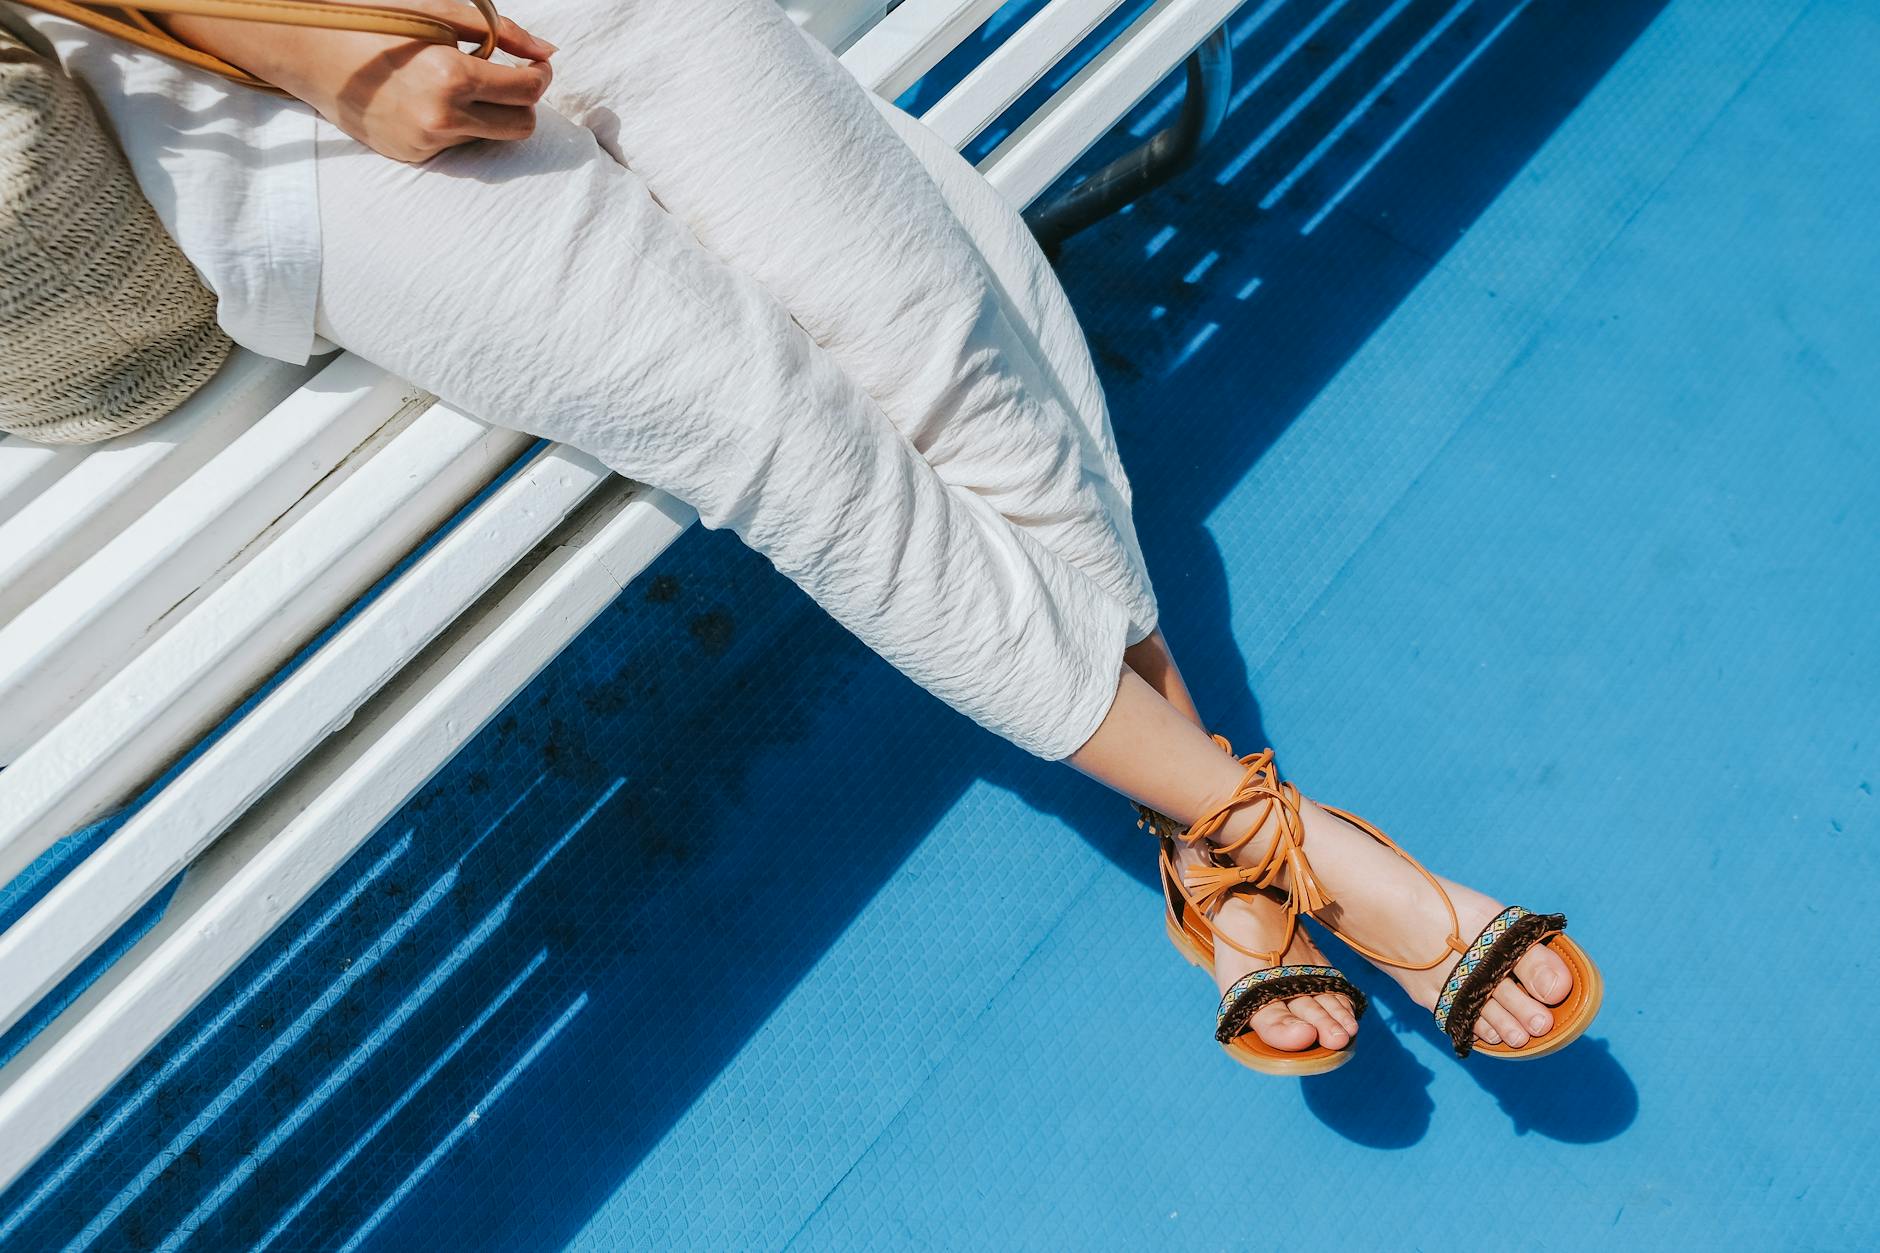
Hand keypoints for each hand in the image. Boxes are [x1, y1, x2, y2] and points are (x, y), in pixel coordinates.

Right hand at [163, 0, 557, 162]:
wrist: (311, 54)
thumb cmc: (376, 23)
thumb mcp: (437, 13)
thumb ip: (500, 32)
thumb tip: (548, 53)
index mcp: (453, 77)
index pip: (528, 91)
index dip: (540, 76)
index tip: (536, 65)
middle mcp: (443, 118)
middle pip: (520, 127)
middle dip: (522, 103)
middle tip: (509, 78)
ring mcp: (426, 143)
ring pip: (489, 137)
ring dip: (487, 113)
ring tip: (456, 84)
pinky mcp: (412, 156)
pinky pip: (455, 144)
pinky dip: (454, 123)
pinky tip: (425, 99)